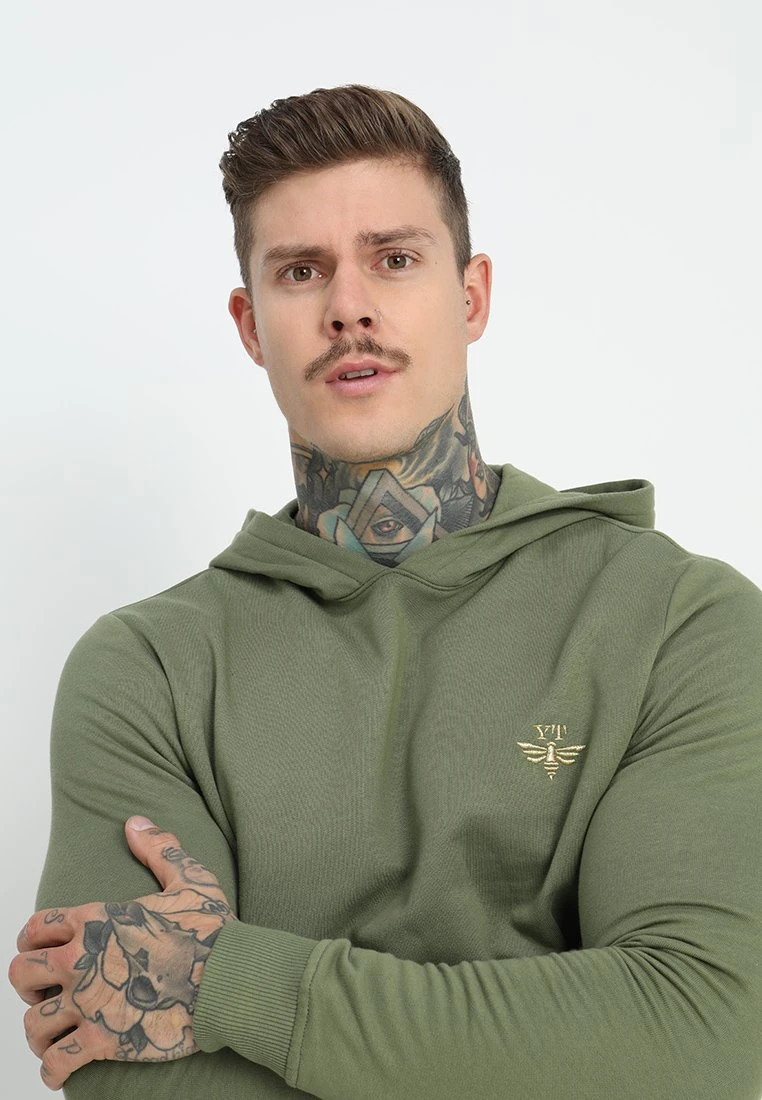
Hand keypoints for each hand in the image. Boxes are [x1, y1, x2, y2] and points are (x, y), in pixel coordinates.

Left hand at [9, 818, 234, 1090]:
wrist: (231, 978)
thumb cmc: (213, 931)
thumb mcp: (189, 879)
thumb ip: (158, 848)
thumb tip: (135, 822)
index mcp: (96, 920)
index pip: (37, 927)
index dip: (35, 939)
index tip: (45, 951)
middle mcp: (82, 959)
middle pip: (20, 973)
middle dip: (29, 984)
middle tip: (49, 991)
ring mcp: (89, 1002)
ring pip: (33, 1023)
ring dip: (39, 1031)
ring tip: (52, 1035)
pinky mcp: (102, 1041)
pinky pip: (56, 1063)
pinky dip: (53, 1071)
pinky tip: (61, 1070)